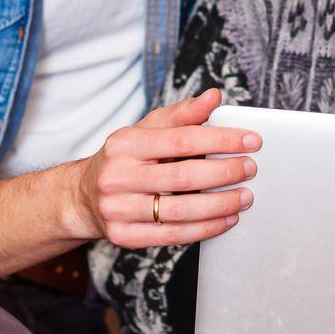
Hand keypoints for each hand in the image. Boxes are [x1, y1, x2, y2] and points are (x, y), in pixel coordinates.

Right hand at [63, 88, 258, 247]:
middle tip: (250, 169)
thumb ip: (182, 114)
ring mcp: (119, 210)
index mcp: (125, 144)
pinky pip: (173, 235)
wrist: (83, 196)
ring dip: (220, 205)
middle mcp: (118, 176)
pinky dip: (205, 228)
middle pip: (183, 176)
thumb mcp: (146, 130)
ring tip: (244, 197)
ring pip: (180, 211)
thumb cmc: (125, 159)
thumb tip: (214, 97)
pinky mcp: (124, 236)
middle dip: (224, 173)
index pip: (181, 139)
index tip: (251, 141)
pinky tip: (226, 219)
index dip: (220, 140)